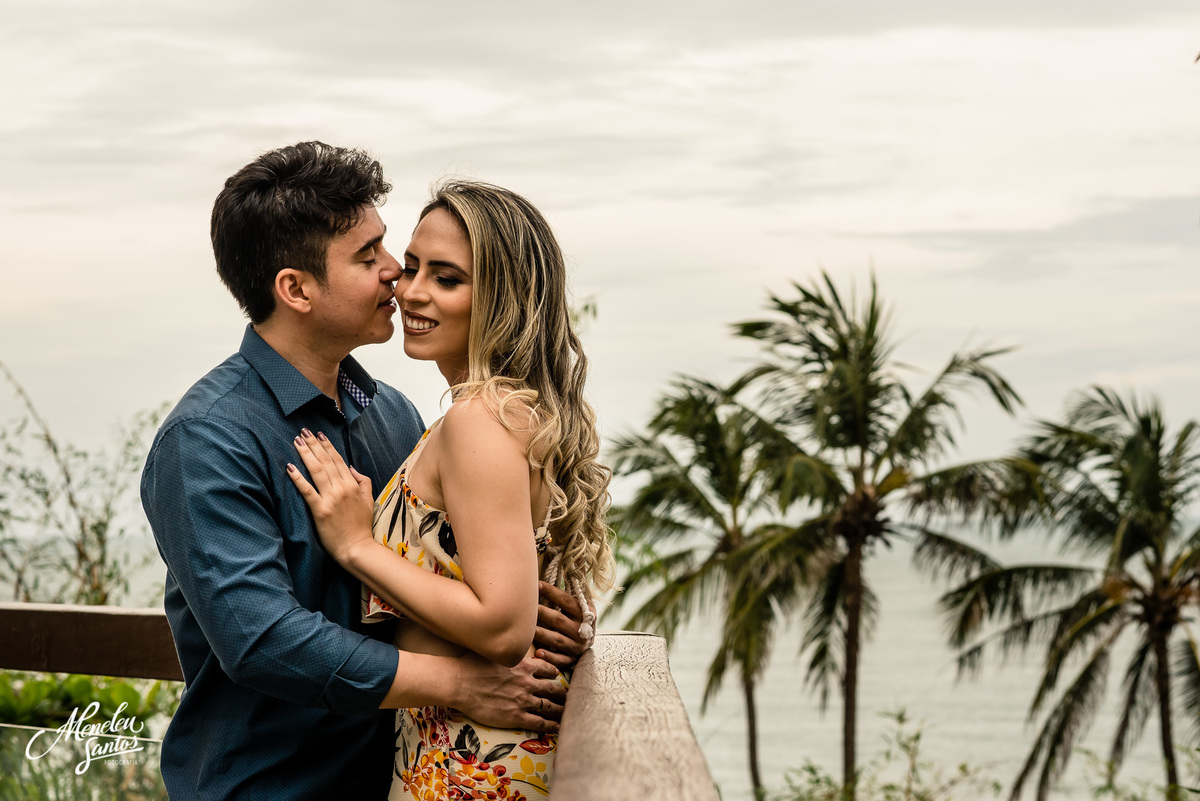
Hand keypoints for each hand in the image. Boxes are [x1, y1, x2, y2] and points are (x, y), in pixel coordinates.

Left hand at [287, 429, 374, 563]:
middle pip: (325, 461)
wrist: (357, 547)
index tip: (318, 435)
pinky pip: (307, 491)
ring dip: (305, 454)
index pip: (338, 460)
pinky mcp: (319, 510)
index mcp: (353, 485)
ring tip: (297, 442)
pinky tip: (289, 467)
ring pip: (316, 471)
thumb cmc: (362, 526)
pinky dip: (298, 478)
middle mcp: (341, 488)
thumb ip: (363, 482)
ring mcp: (330, 499)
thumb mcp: (369, 500)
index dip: (327, 446)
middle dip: (313, 444)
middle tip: (303, 431)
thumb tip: (351, 467)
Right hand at [456, 653, 565, 731]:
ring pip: (549, 706)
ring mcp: (523, 700)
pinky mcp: (516, 717)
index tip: (556, 676)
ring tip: (567, 713)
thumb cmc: (471, 664)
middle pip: (552, 689)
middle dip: (562, 694)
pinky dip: (551, 725)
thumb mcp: (494, 650)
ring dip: (560, 710)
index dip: (553, 673)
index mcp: (523, 665)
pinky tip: (557, 727)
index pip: (547, 669)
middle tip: (568, 697)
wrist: (460, 682)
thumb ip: (506, 651)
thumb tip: (506, 643)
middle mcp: (527, 682)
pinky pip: (539, 722)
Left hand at [533, 581, 593, 670]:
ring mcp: (577, 646)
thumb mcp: (580, 607)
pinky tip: (538, 652)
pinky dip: (549, 656)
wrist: (588, 643)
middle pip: (559, 620)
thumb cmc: (578, 620)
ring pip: (557, 639)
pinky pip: (559, 659)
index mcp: (585, 614)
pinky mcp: (572, 659)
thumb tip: (547, 580)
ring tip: (528, 629)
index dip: (552, 592)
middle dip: (542, 612)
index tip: (537, 584)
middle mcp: (581, 630)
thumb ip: (568, 598)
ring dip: (542, 634)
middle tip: (527, 606)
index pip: (567, 601)